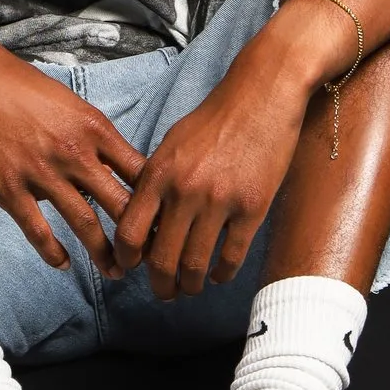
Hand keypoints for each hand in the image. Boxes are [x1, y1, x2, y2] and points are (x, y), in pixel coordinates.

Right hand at [0, 45, 147, 276]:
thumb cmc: (22, 87)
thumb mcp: (72, 104)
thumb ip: (95, 137)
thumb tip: (116, 167)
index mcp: (95, 129)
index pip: (139, 172)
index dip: (156, 199)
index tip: (164, 219)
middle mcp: (75, 154)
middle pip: (121, 204)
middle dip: (139, 237)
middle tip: (146, 256)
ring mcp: (43, 174)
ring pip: (85, 224)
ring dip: (104, 253)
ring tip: (115, 271)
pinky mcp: (10, 190)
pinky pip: (38, 231)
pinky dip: (53, 253)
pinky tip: (63, 264)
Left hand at [110, 45, 308, 298]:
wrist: (262, 96)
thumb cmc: (215, 118)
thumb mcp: (172, 143)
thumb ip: (155, 180)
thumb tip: (143, 220)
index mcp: (158, 173)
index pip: (130, 231)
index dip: (127, 258)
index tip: (131, 268)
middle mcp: (184, 191)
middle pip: (161, 258)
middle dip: (160, 285)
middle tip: (165, 293)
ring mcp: (218, 201)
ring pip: (196, 264)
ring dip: (191, 285)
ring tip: (191, 288)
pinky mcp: (251, 207)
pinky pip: (231, 256)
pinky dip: (222, 274)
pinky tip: (220, 275)